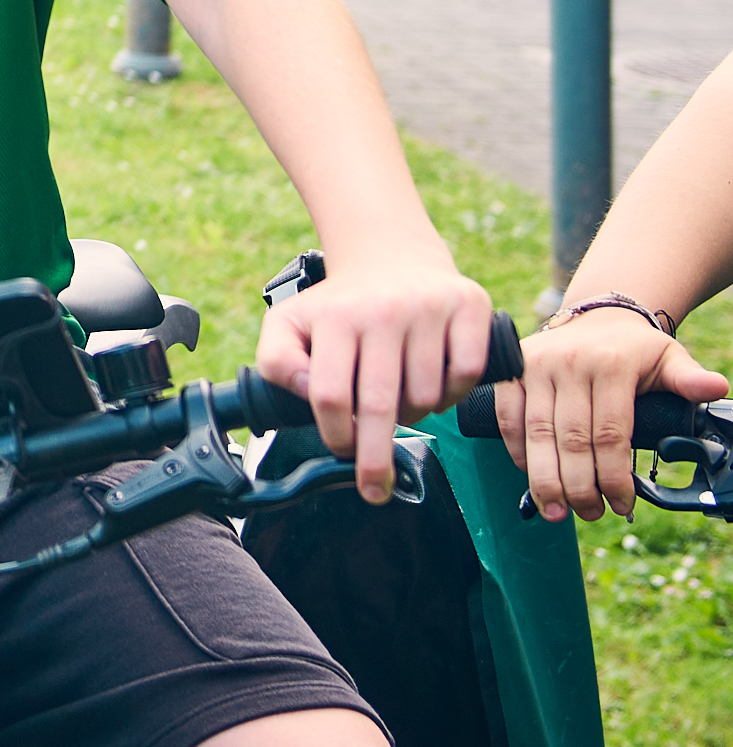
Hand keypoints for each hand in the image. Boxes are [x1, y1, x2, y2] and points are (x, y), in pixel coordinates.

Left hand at [251, 251, 493, 500]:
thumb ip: (277, 360)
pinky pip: (466, 376)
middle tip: (374, 490)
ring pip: (426, 396)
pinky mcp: (469, 306)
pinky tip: (435, 385)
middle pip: (380, 404)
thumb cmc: (338, 306)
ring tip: (401, 402)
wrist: (391, 257)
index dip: (336, 434)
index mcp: (335, 317)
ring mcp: (428, 307)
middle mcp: (382, 310)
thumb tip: (304, 392)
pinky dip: (453, 394)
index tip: (340, 454)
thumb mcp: (289, 323)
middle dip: (375, 457)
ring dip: (416, 416)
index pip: (330, 393)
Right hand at [497, 310, 729, 521]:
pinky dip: (518, 450)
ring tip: (555, 511)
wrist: (597, 316)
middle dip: (579, 485)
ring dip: (544, 478)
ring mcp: (536, 366)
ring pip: (537, 433)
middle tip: (589, 514)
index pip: (611, 434)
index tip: (622, 505)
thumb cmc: (636, 349)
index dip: (614, 476)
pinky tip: (531, 476)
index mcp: (611, 365)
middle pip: (571, 439)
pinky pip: (510, 417)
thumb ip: (689, 379)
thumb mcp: (669, 359)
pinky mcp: (513, 371)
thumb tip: (717, 388)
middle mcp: (569, 363)